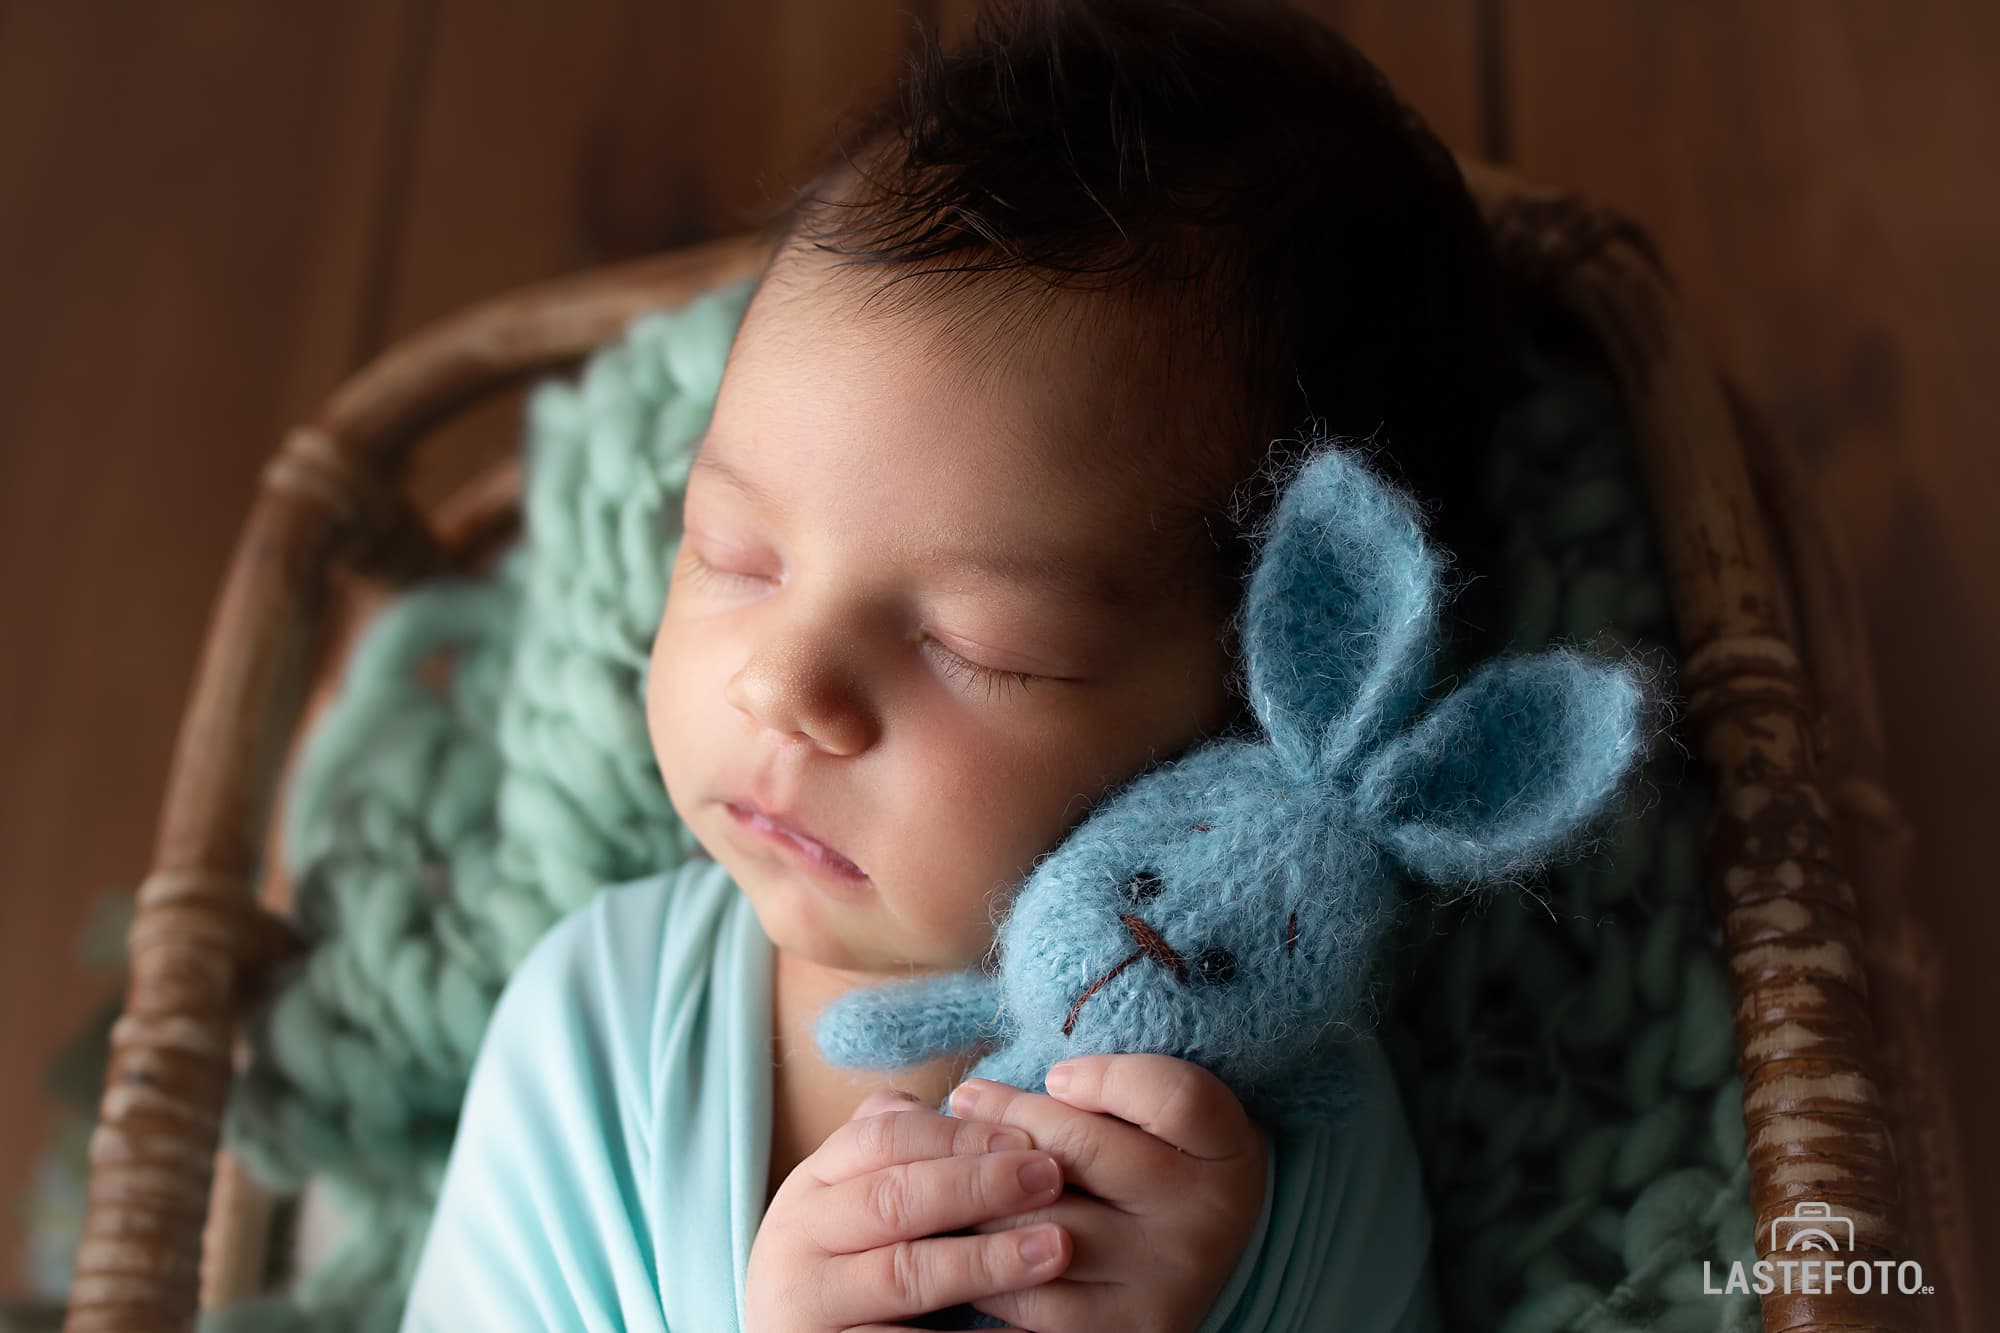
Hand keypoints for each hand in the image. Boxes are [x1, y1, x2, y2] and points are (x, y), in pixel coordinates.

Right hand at [746, 1086, 1075, 1331]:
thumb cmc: (840, 1274)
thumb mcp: (844, 1207)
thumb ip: (888, 1155)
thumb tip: (947, 1104)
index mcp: (809, 1188)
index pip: (881, 1139)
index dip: (956, 1135)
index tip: (1026, 1137)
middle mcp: (797, 1241)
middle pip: (893, 1198)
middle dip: (978, 1184)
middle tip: (1048, 1177)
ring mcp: (807, 1305)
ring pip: (904, 1274)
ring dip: (987, 1260)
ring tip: (1054, 1249)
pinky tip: (1026, 1328)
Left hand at [948, 1055, 1268, 1332]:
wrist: (1204, 1265)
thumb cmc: (1161, 1162)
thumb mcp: (1164, 1118)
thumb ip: (1107, 1089)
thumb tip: (983, 1093)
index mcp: (1228, 1151)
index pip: (1174, 1098)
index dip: (1104, 1079)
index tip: (1056, 1075)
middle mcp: (1206, 1220)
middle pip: (1084, 1150)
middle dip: (1011, 1118)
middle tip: (967, 1099)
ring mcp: (1165, 1282)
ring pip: (1043, 1221)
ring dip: (983, 1190)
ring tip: (954, 1163)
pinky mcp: (1120, 1331)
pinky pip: (1029, 1294)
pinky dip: (987, 1260)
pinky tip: (970, 1231)